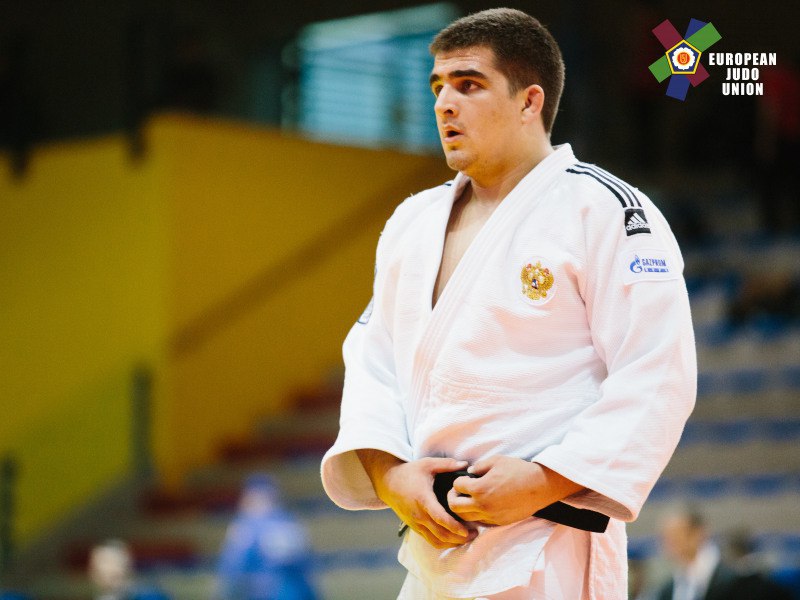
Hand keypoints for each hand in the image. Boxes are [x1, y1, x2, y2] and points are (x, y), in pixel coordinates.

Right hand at [356, 450, 474, 548]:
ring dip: (452, 543)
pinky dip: (443, 543)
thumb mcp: (427, 464)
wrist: (388, 482)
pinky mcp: (414, 527)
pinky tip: (454, 539)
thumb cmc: (410, 472)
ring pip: (435, 541)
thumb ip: (447, 464)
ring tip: (467, 538)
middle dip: (459, 538)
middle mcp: (418, 514)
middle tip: (475, 534)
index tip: (467, 530)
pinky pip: (430, 540)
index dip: (454, 527)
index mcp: (423, 499)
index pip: (440, 518)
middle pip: (440, 534)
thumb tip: (466, 464)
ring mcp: (415, 523)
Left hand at [447, 456, 583, 525]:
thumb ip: (479, 466)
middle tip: (458, 492)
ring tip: (468, 500)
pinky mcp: (499, 522)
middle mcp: (483, 505)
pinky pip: (480, 522)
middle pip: (455, 507)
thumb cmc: (519, 470)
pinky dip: (476, 516)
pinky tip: (481, 507)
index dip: (458, 481)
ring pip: (466, 518)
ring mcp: (491, 516)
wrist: (540, 486)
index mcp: (480, 488)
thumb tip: (469, 472)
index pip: (457, 486)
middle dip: (453, 497)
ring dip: (463, 509)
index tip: (464, 478)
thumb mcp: (496, 460)